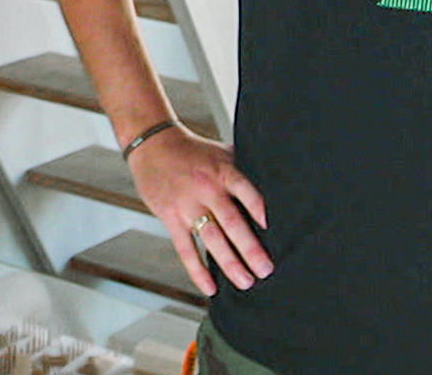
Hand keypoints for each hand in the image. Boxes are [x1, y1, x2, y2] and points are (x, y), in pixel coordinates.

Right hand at [125, 125, 271, 294]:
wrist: (153, 145)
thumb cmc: (194, 152)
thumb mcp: (221, 153)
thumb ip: (244, 170)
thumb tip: (278, 188)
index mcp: (223, 171)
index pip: (245, 190)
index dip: (258, 208)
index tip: (273, 229)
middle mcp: (206, 188)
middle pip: (231, 221)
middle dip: (250, 248)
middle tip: (266, 270)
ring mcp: (188, 205)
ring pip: (211, 238)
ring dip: (230, 263)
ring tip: (246, 282)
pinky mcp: (171, 217)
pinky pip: (185, 249)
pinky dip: (198, 270)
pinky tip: (211, 286)